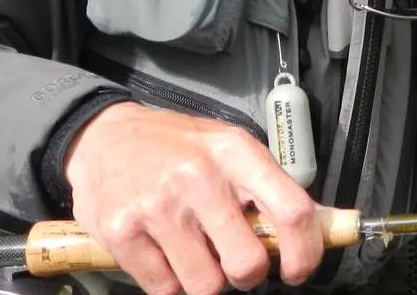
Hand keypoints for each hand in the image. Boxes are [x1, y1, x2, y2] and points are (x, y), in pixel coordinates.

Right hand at [64, 102, 322, 294]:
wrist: (101, 137)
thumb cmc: (172, 145)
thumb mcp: (228, 148)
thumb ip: (266, 186)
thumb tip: (315, 228)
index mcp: (236, 153)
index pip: (292, 210)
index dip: (304, 252)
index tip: (297, 269)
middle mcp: (199, 177)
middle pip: (246, 263)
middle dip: (246, 275)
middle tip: (234, 262)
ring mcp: (158, 206)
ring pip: (205, 285)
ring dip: (204, 279)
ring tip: (194, 251)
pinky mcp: (121, 231)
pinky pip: (163, 289)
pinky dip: (169, 282)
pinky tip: (164, 253)